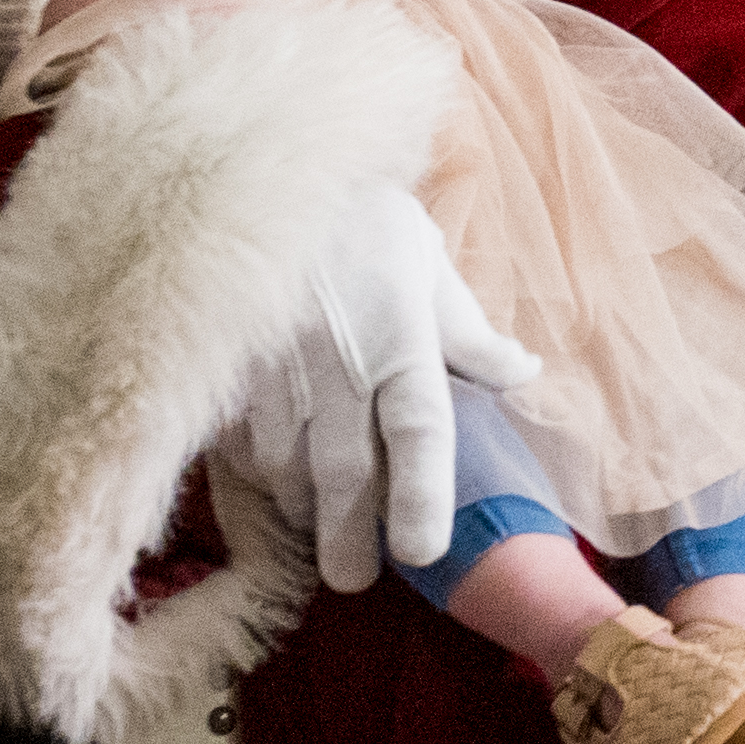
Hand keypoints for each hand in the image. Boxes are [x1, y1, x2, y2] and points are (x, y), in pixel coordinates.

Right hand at [211, 188, 543, 587]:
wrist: (262, 163)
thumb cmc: (358, 216)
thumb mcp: (424, 260)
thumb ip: (468, 332)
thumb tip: (523, 375)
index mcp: (400, 332)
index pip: (419, 430)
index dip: (422, 497)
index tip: (421, 552)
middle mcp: (337, 357)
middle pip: (345, 468)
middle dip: (349, 535)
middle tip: (352, 580)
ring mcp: (271, 364)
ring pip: (284, 463)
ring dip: (300, 507)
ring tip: (314, 534)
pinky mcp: (221, 362)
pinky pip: (236, 437)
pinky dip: (254, 470)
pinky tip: (268, 484)